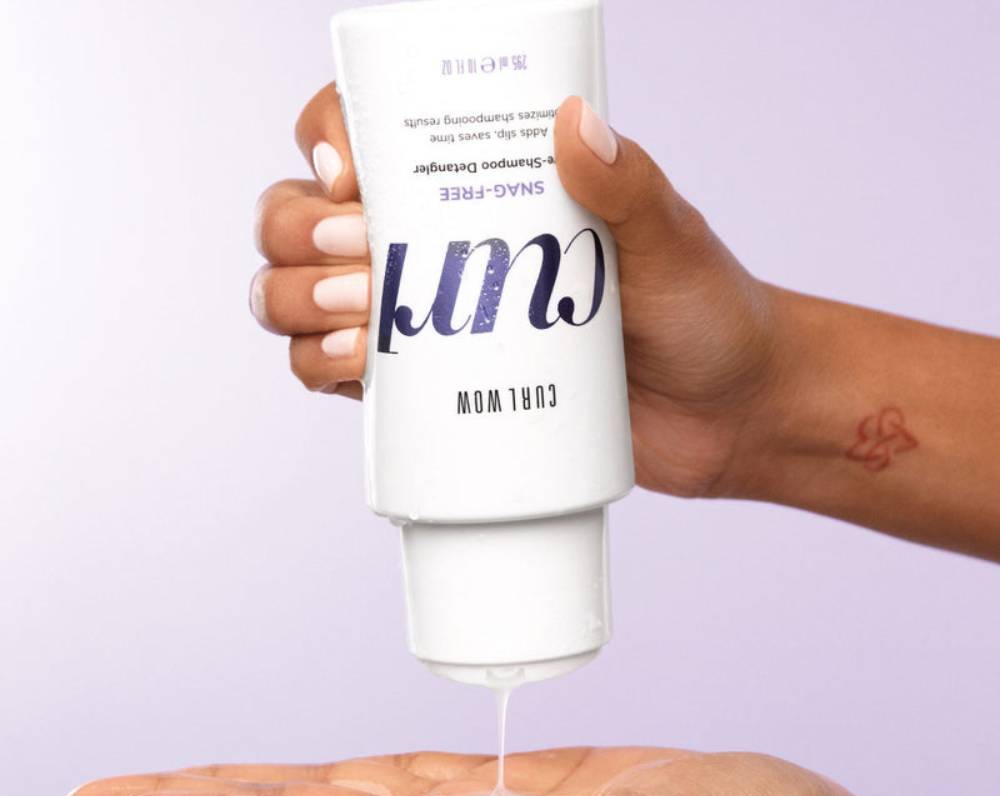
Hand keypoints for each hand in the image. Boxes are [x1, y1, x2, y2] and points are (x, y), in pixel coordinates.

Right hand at [251, 86, 777, 497]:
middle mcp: (434, 244)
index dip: (328, 139)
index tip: (352, 177)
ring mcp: (426, 323)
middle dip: (299, 233)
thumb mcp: (672, 240)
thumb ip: (629, 184)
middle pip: (306, 217)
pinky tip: (355, 369)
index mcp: (482, 185)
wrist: (723, 418)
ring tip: (360, 319)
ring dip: (296, 300)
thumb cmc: (704, 314)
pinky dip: (320, 367)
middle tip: (361, 258)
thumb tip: (574, 124)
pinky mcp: (432, 393)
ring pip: (302, 294)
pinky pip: (335, 372)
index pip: (370, 135)